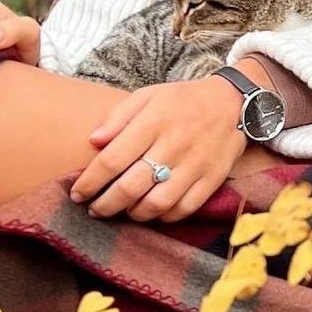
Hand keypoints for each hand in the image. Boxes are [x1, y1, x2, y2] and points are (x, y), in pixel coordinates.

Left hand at [72, 77, 248, 222]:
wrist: (234, 102)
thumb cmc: (184, 100)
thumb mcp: (149, 95)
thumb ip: (118, 116)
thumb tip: (93, 141)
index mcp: (154, 122)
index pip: (112, 160)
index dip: (89, 182)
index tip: (77, 193)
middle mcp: (174, 145)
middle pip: (131, 187)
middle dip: (106, 205)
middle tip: (95, 209)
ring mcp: (196, 164)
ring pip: (157, 203)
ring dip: (134, 214)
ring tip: (124, 211)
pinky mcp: (213, 178)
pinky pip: (185, 208)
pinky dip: (165, 217)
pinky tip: (154, 211)